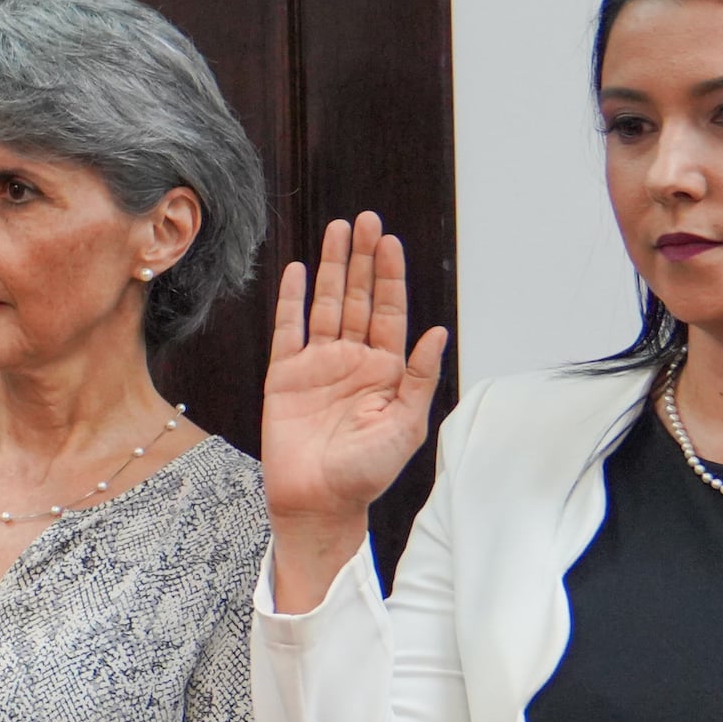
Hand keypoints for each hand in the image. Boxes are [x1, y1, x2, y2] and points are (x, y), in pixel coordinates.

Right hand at [262, 214, 448, 599]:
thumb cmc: (365, 473)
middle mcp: (353, 360)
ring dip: (330, 267)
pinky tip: (296, 270)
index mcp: (386, 371)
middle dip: (362, 258)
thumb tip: (438, 332)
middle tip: (365, 220)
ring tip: (336, 230)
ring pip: (324, 304)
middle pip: (357, 297)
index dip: (390, 276)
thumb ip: (420, 378)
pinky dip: (291, 299)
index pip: (389, 311)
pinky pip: (288, 329)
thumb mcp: (406, 427)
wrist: (318, 501)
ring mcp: (318, 364)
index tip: (389, 241)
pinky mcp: (284, 375)